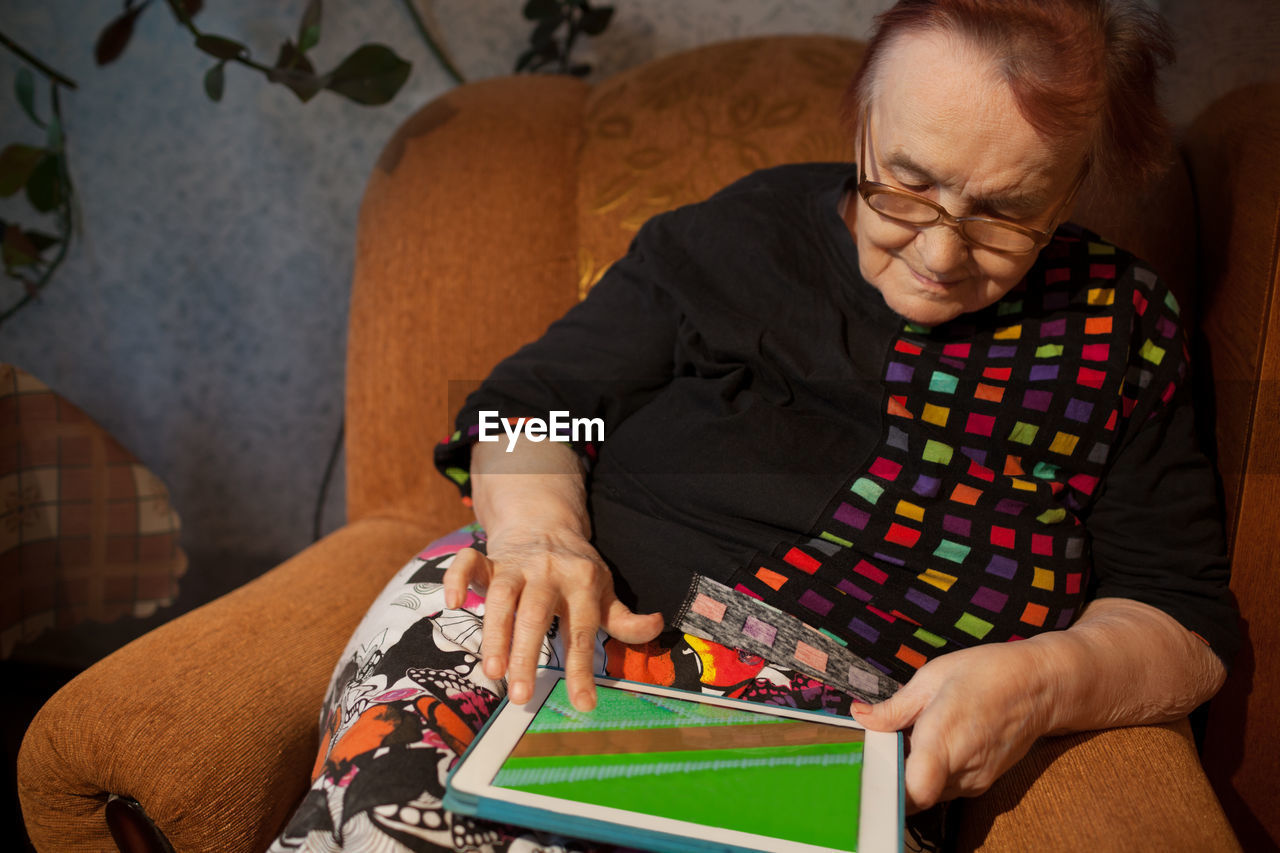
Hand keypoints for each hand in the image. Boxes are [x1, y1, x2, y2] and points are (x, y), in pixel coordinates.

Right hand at [443, 527, 663, 711]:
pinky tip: (452, 603)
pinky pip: (469, 562)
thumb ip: (625, 619)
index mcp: (581, 583)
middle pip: (535, 615)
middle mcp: (547, 573)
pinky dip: (457, 578)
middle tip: (521, 695)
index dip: (581, 668)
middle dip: (528, 654)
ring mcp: (516, 565)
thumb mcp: (604, 592)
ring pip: (501, 597)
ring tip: (492, 670)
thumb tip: (656, 626)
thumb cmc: (576, 570)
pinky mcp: (489, 559)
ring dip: (494, 633)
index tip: (582, 704)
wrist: (545, 522)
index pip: (581, 630)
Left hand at [851, 640, 1059, 812]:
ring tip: (913, 735)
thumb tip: (860, 716)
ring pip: (928, 792)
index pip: (912, 792)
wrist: (1040, 686)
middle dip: (892, 773)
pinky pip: (945, 786)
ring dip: (913, 771)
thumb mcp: (931, 678)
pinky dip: (932, 771)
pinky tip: (933, 742)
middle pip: (913, 794)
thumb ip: (894, 707)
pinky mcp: (982, 783)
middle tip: (884, 743)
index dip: (886, 787)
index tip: (871, 764)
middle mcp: (961, 769)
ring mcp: (975, 781)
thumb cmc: (987, 674)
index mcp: (944, 739)